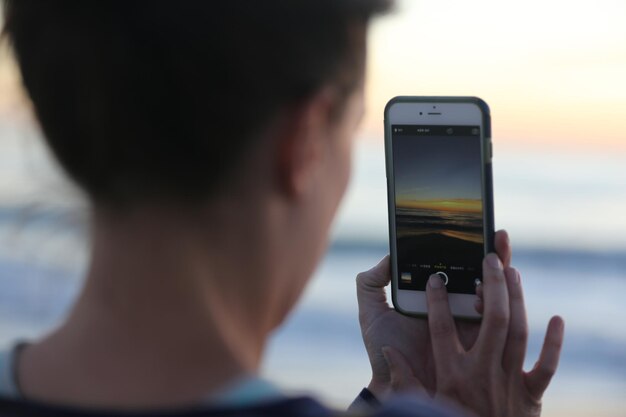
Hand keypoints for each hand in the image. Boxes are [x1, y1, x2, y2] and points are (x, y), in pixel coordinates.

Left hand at [356, 230, 511, 398]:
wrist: (392, 382)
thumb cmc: (381, 346)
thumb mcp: (371, 310)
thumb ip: (372, 282)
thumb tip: (389, 256)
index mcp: (432, 293)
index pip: (454, 264)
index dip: (465, 246)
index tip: (475, 227)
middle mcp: (454, 304)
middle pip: (481, 273)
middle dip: (493, 252)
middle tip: (496, 234)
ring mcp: (469, 321)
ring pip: (494, 292)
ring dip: (499, 273)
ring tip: (494, 258)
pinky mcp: (479, 341)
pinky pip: (497, 319)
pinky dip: (498, 302)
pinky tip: (487, 288)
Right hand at [383, 249, 564, 416]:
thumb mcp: (421, 406)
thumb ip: (404, 379)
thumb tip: (389, 352)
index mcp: (452, 373)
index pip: (441, 327)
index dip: (437, 300)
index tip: (435, 278)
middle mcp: (482, 372)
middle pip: (491, 319)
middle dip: (491, 284)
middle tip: (490, 258)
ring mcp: (508, 381)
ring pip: (517, 331)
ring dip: (516, 299)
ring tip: (512, 271)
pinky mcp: (530, 395)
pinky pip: (546, 366)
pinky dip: (553, 343)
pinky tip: (556, 319)